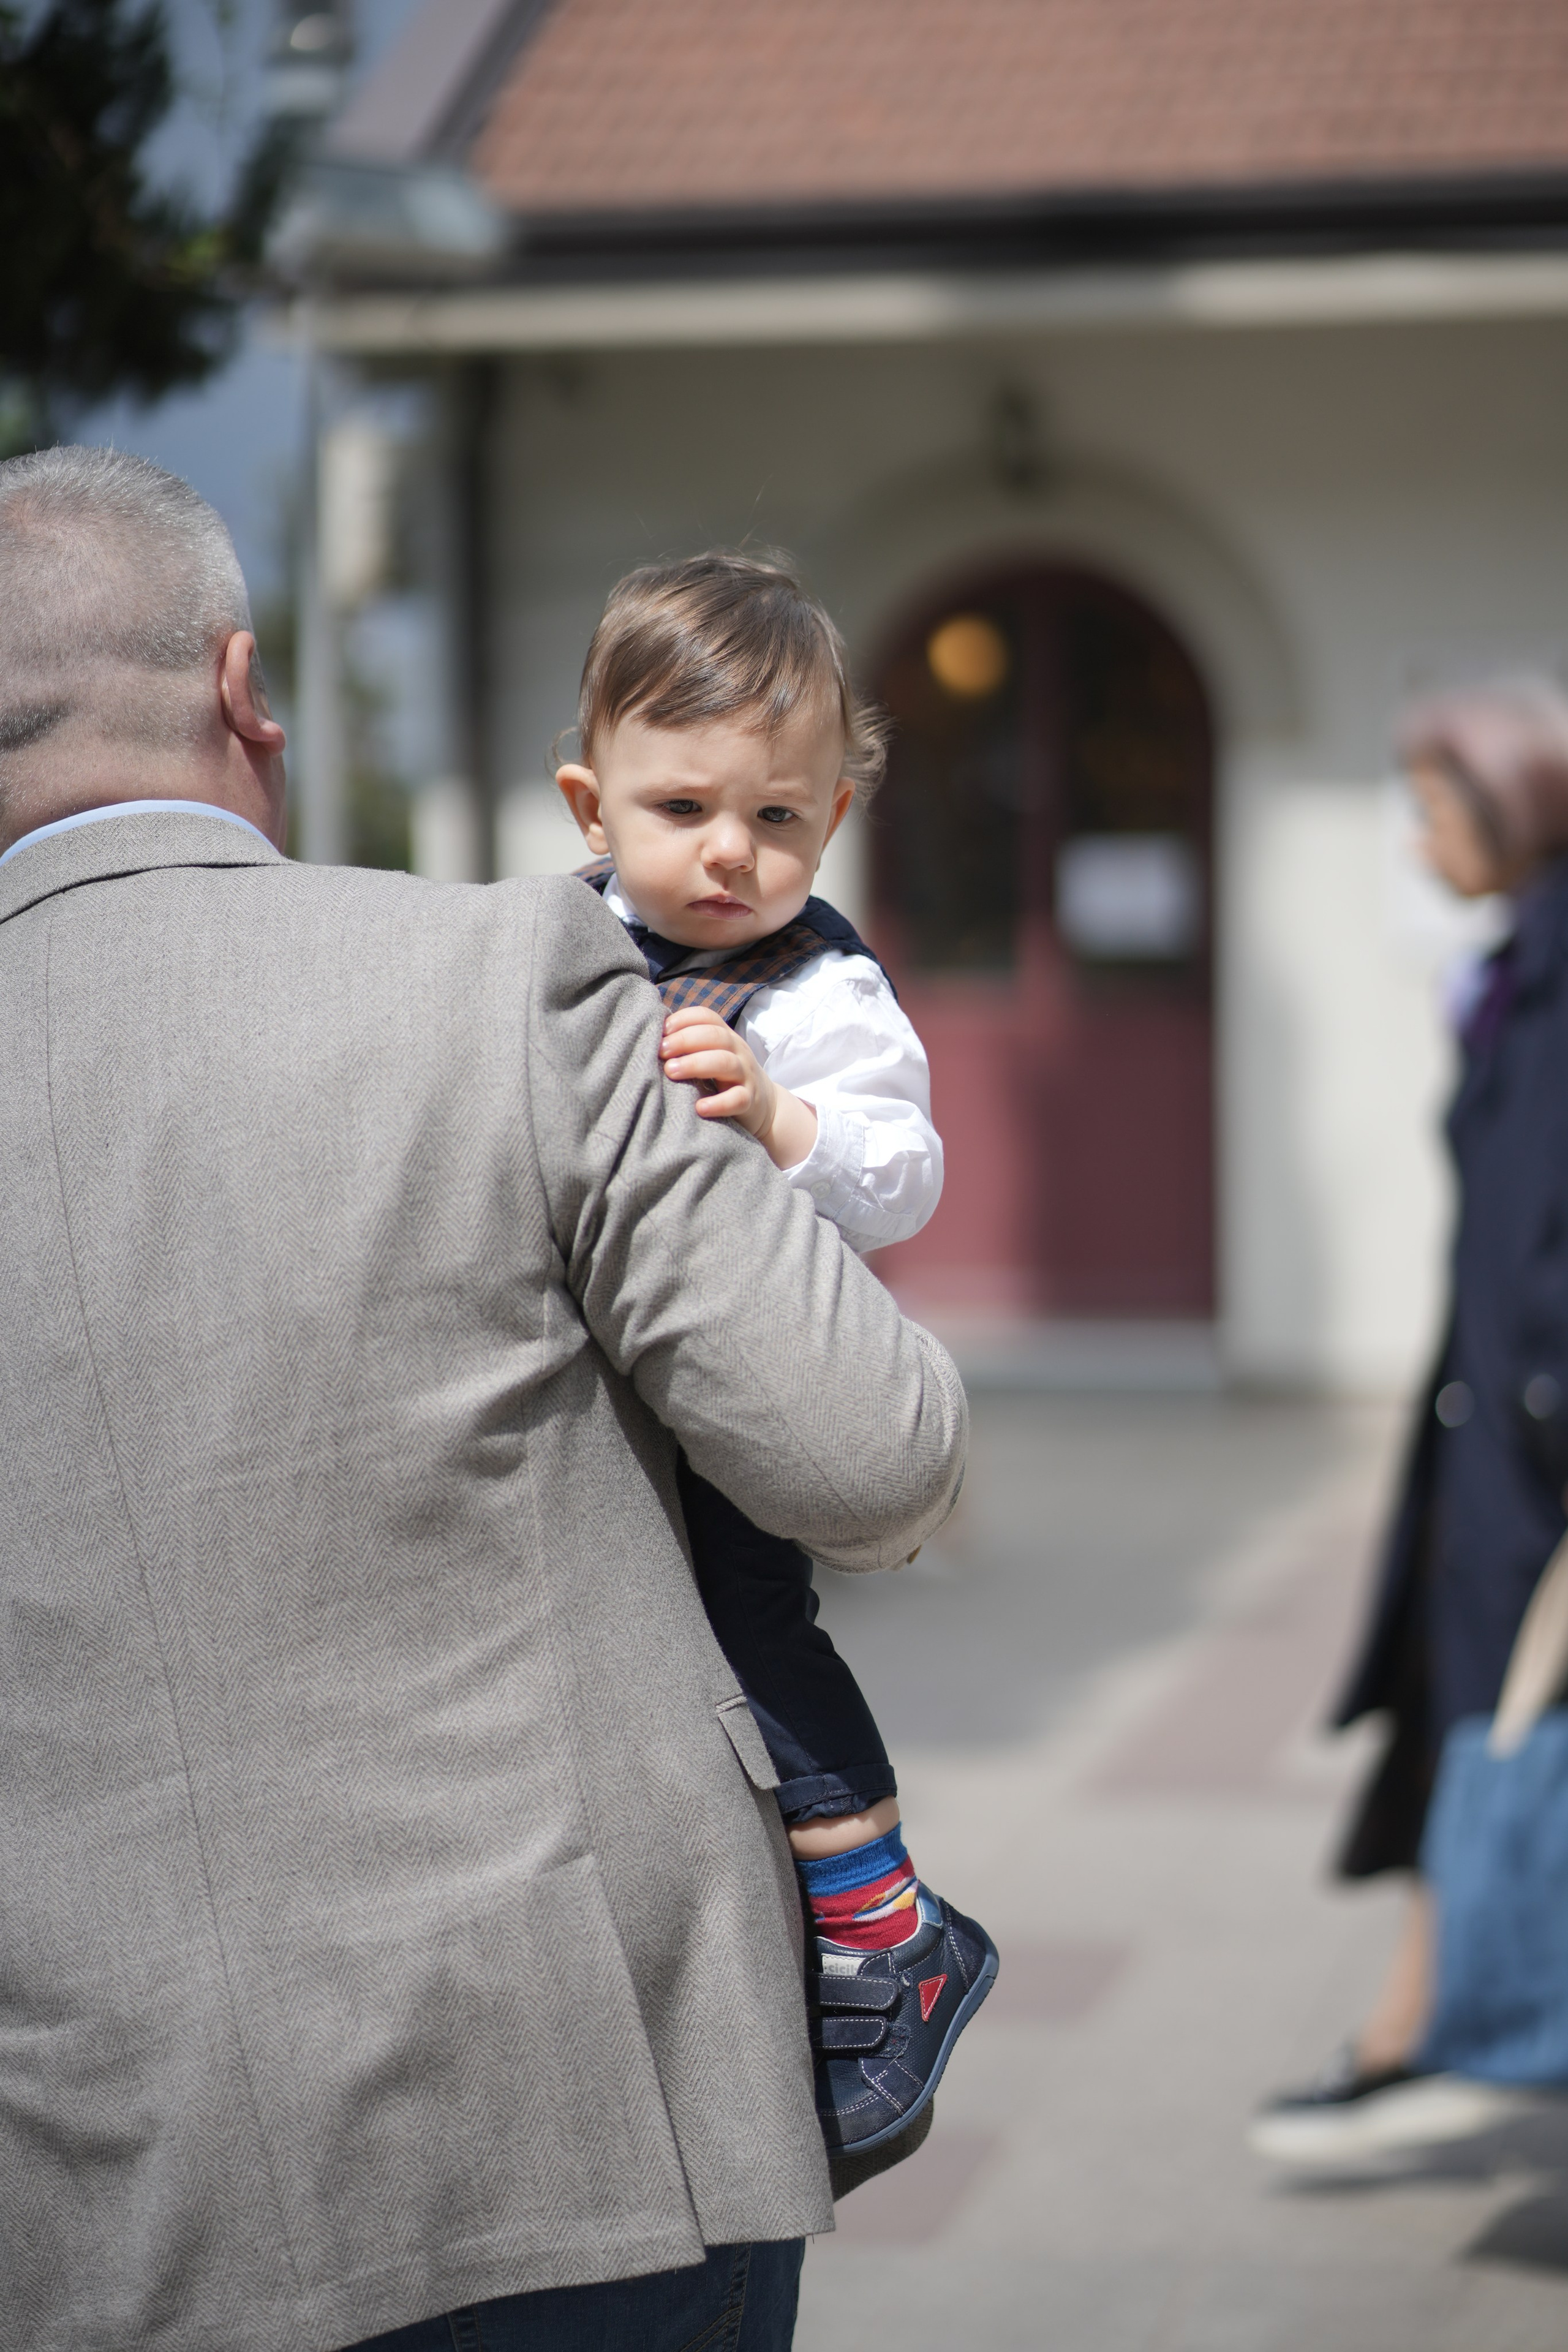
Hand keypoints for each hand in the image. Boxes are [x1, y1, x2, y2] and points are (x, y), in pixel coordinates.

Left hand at [659, 1007, 817, 1168]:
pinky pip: (737, 1099)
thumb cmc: (723, 1078)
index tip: (662, 1030)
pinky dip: (719, 1103)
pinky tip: (700, 1108)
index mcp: (724, 1036)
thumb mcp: (711, 1055)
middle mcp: (737, 1051)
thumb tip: (648, 1034)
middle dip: (685, 1040)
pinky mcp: (750, 1101)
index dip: (684, 1019)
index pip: (707, 1017)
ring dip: (696, 1064)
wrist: (764, 1106)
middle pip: (715, 1036)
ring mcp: (745, 1075)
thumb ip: (688, 1045)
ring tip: (671, 1071)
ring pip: (725, 1063)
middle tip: (661, 1051)